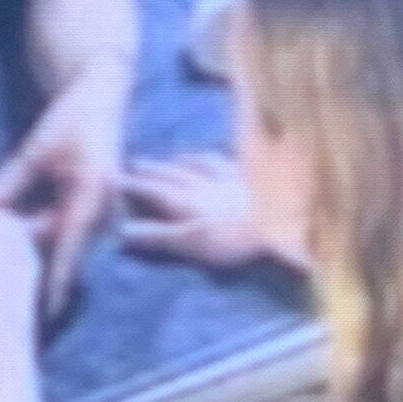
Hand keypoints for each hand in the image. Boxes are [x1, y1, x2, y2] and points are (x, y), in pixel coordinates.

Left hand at [0, 60, 127, 316]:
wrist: (101, 97)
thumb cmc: (71, 118)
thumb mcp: (35, 151)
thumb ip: (6, 184)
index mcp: (94, 191)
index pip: (71, 243)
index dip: (57, 277)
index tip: (45, 308)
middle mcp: (104, 208)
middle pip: (64, 246)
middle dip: (33, 266)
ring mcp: (101, 209)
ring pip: (64, 241)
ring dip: (34, 252)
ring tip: (0, 274)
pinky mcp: (92, 207)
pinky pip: (66, 230)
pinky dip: (42, 237)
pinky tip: (13, 246)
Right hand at [117, 152, 301, 271]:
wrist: (288, 220)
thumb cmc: (239, 238)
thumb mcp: (194, 243)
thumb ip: (159, 236)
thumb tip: (123, 229)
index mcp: (187, 201)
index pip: (154, 190)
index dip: (134, 185)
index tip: (113, 178)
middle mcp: (206, 184)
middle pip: (174, 173)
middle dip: (153, 169)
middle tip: (134, 163)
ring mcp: (232, 178)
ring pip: (201, 164)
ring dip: (183, 160)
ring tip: (173, 158)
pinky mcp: (257, 178)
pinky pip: (232, 163)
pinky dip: (220, 159)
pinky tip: (222, 159)